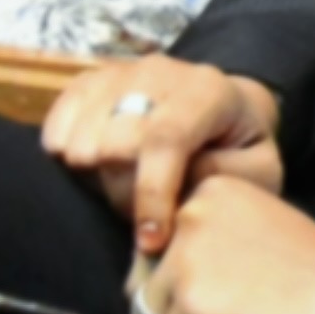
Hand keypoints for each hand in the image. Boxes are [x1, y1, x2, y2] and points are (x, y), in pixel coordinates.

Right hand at [40, 55, 284, 252]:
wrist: (224, 108)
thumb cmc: (240, 148)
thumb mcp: (258, 170)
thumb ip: (227, 177)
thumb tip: (180, 182)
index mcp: (208, 91)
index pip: (164, 140)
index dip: (151, 194)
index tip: (150, 240)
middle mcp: (160, 73)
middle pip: (114, 144)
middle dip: (124, 192)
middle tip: (144, 209)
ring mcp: (119, 73)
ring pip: (80, 139)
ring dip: (95, 178)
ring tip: (126, 186)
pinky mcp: (88, 82)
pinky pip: (56, 124)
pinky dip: (64, 155)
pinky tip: (94, 170)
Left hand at [135, 172, 314, 313]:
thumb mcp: (259, 222)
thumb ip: (208, 236)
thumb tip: (151, 284)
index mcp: (206, 191)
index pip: (158, 246)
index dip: (188, 275)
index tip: (237, 280)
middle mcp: (187, 220)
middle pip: (149, 282)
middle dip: (181, 305)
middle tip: (238, 310)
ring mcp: (185, 268)